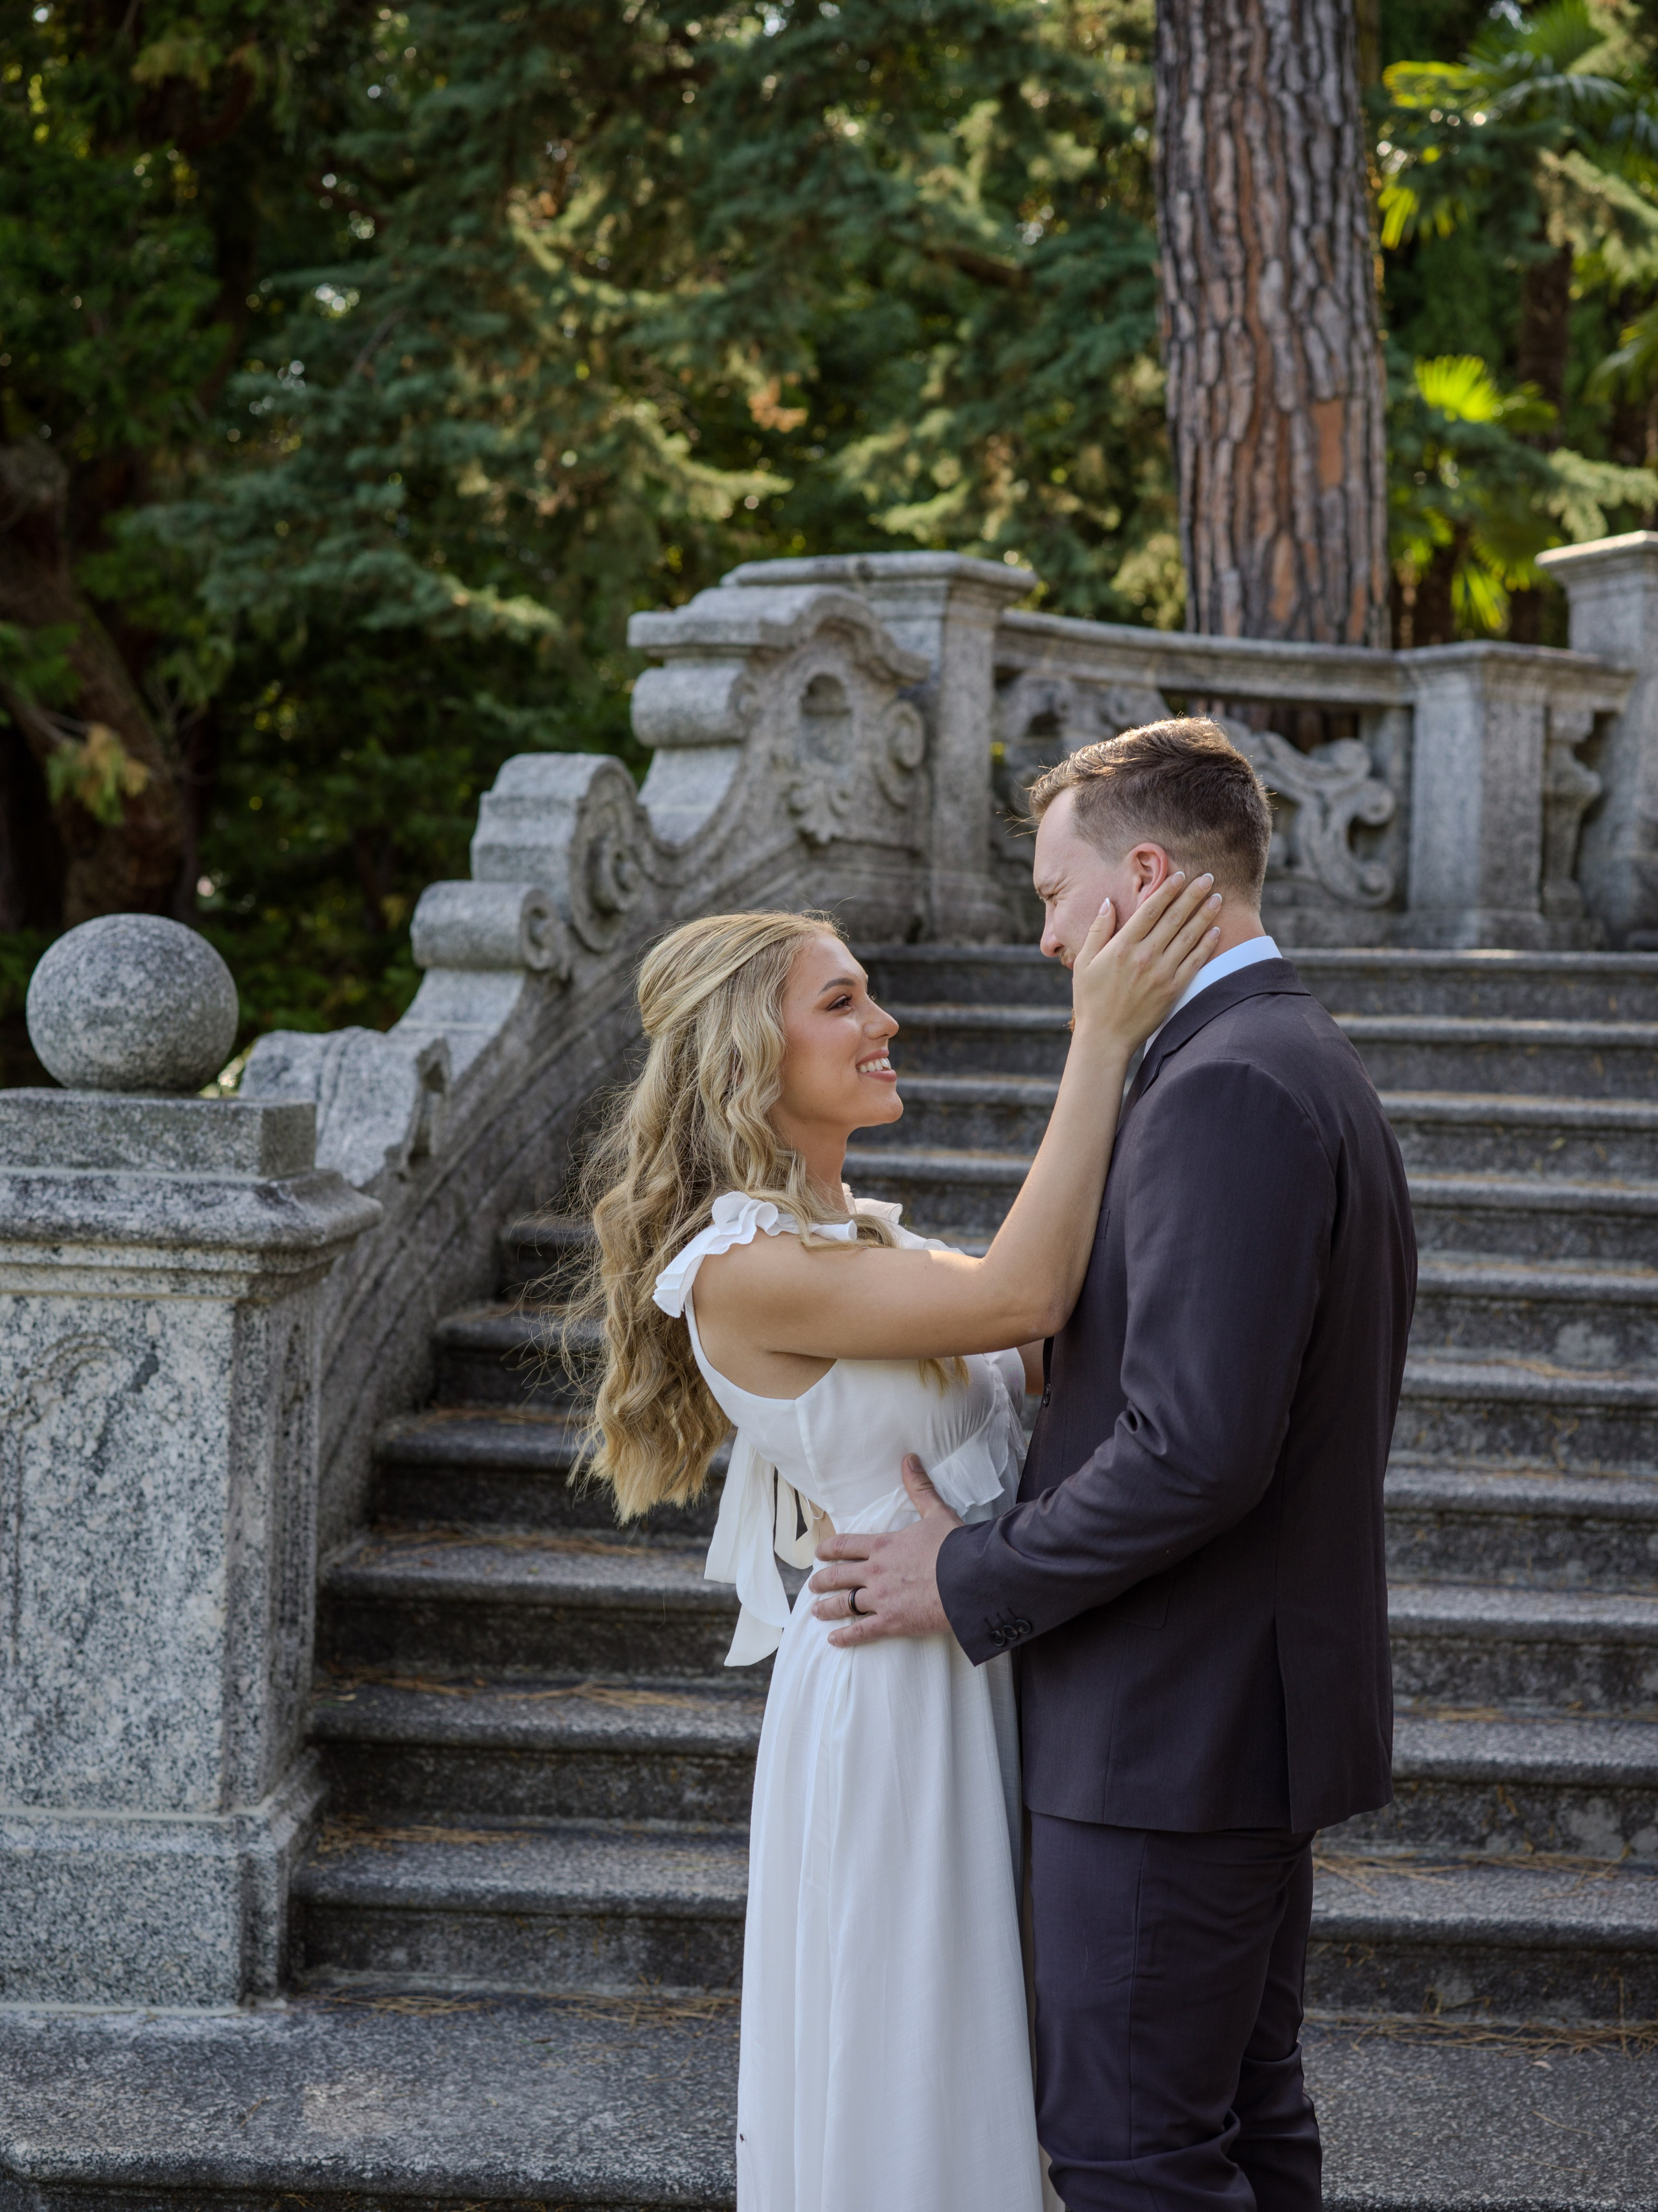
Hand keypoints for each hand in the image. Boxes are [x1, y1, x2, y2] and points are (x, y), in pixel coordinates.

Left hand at [808, 1456, 961, 1646]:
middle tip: (812, 1585)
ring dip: (827, 1608)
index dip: (829, 1549)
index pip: (845, 1545)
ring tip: (817, 1611)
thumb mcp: (936, 1512)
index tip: (818, 1554)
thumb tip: (909, 1459)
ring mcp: (881, 1599)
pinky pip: (861, 1632)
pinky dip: (845, 1637)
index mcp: (883, 1546)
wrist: (969, 1578)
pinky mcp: (892, 1622)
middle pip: (838, 1577)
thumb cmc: (954, 1546)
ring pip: (843, 1605)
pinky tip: (834, 1640)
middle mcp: (875, 1572)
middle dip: (822, 1581)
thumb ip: (919, 1488)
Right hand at [1071, 869, 1220, 1050]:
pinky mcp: (1173, 990)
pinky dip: (1207, 944)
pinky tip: (1215, 930)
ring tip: (1217, 898)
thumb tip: (1108, 903)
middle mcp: (1144, 956)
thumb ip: (1097, 931)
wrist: (1106, 1038)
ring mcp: (1161, 973)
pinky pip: (1194, 962)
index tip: (1179, 875)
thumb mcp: (1083, 963)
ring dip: (1205, 914)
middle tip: (1208, 878)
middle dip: (1193, 895)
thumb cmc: (1090, 1000)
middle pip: (1174, 918)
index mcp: (1121, 947)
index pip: (1149, 911)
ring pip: (1189, 936)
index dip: (1166, 890)